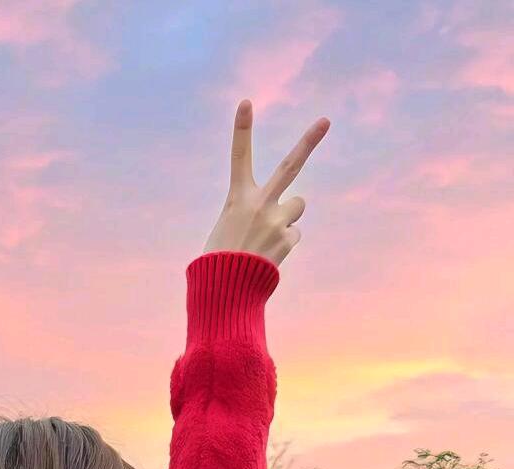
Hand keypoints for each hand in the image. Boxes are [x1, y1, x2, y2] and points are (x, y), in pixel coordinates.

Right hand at [203, 100, 329, 265]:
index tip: (247, 102)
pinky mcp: (288, 239)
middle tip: (325, 121)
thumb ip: (255, 213)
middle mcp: (260, 203)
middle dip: (308, 142)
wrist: (225, 289)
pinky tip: (268, 255)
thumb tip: (287, 216)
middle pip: (290, 166)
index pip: (239, 157)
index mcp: (237, 198)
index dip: (242, 129)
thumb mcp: (227, 229)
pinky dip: (283, 244)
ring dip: (288, 218)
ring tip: (266, 238)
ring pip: (297, 207)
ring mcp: (277, 220)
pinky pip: (294, 234)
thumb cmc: (219, 260)